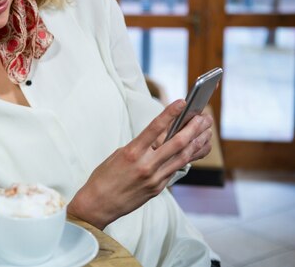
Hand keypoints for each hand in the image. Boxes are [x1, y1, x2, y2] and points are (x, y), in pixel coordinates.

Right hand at [67, 100, 212, 229]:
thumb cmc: (105, 176)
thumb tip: (159, 138)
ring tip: (206, 131)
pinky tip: (195, 149)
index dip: (170, 113)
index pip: (155, 128)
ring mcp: (154, 178)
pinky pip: (175, 169)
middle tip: (203, 117)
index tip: (181, 102)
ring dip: (197, 142)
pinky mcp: (158, 188)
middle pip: (177, 143)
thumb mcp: (119, 154)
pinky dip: (187, 157)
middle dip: (193, 128)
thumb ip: (140, 146)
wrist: (99, 203)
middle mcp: (146, 165)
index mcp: (132, 152)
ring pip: (183, 157)